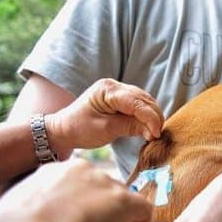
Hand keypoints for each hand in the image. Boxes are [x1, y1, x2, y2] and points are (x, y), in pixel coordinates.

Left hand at [45, 78, 164, 151]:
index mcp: (108, 90)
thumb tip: (153, 132)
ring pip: (145, 101)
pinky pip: (140, 105)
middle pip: (144, 99)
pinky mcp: (121, 98)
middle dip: (154, 117)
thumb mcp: (106, 130)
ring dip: (153, 116)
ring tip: (155, 133)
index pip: (136, 102)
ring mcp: (119, 90)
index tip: (157, 134)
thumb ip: (131, 127)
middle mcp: (115, 86)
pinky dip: (147, 115)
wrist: (64, 129)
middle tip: (158, 135)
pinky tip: (149, 127)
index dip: (150, 118)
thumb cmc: (80, 129)